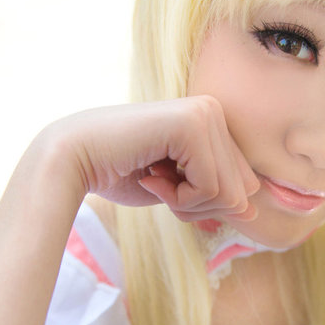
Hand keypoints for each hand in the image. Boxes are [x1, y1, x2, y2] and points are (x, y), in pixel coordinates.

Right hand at [45, 98, 259, 223]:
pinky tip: (149, 174)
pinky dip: (180, 198)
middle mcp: (214, 111)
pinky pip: (210, 186)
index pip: (242, 185)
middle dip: (199, 205)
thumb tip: (252, 213)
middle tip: (159, 185)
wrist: (72, 160)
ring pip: (229, 192)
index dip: (204, 204)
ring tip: (153, 178)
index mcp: (213, 122)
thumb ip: (214, 197)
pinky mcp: (192, 123)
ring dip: (187, 203)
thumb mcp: (178, 191)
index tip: (166, 186)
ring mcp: (205, 113)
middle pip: (241, 190)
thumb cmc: (119, 174)